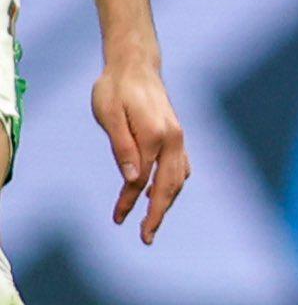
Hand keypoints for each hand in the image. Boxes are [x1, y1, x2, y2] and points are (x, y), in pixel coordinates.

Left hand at [91, 57, 188, 244]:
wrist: (135, 66)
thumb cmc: (115, 89)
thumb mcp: (109, 115)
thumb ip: (122, 147)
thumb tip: (133, 180)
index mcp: (156, 136)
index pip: (143, 180)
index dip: (129, 202)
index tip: (118, 220)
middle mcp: (173, 139)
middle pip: (169, 186)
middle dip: (158, 214)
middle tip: (146, 238)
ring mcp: (178, 138)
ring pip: (178, 179)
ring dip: (167, 203)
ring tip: (152, 222)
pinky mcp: (176, 136)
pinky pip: (181, 168)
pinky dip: (173, 186)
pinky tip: (163, 194)